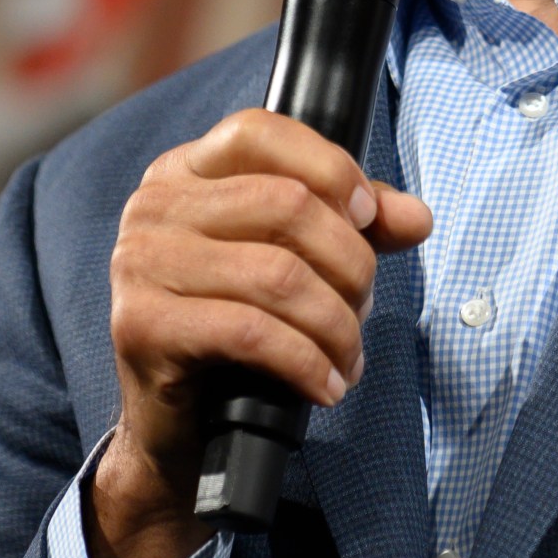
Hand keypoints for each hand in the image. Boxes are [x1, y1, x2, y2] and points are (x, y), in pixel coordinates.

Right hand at [89, 108, 430, 557]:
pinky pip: (251, 332)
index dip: (329, 167)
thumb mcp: (298, 261)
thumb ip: (354, 226)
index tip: (368, 218)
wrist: (178, 426)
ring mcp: (141, 264)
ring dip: (336, 323)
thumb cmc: (237, 330)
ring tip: (348, 356)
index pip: (261, 131)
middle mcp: (153, 206)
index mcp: (185, 171)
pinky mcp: (142, 327)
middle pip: (286, 203)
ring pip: (278, 274)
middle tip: (362, 308)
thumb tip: (416, 217)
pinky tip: (325, 384)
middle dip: (349, 263)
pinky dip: (306, 361)